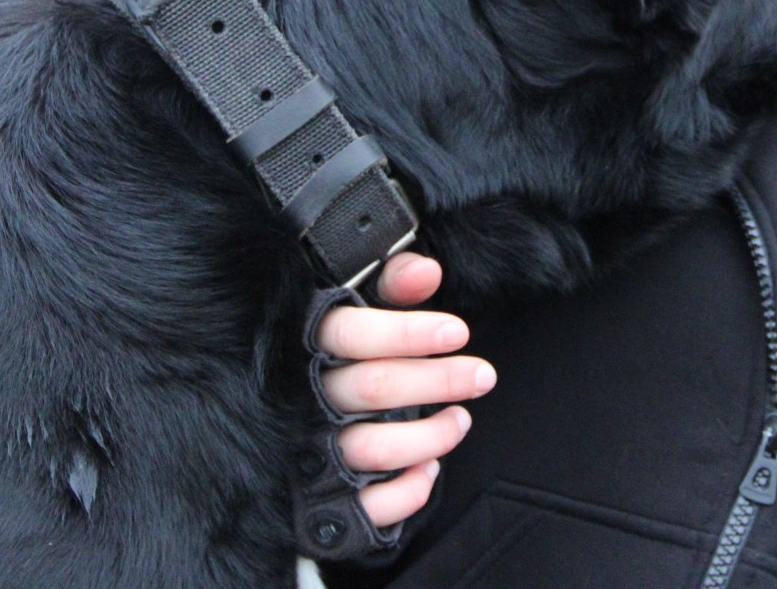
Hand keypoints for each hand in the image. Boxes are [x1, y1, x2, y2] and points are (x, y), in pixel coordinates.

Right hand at [314, 252, 495, 527]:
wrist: (293, 430)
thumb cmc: (344, 357)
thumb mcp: (363, 309)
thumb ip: (392, 285)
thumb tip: (427, 271)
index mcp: (309, 345)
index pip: (350, 333)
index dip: (406, 331)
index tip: (457, 331)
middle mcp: (304, 398)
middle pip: (373, 387)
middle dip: (438, 380)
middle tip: (483, 375)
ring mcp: (309, 451)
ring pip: (373, 447)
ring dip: (431, 436)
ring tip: (461, 420)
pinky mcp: (322, 499)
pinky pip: (366, 506)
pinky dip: (406, 492)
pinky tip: (429, 469)